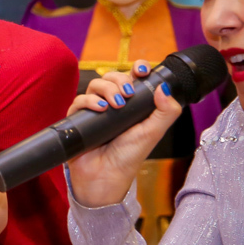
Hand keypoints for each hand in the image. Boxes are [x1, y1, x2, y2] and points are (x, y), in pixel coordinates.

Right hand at [67, 62, 181, 207]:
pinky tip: (100, 109)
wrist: (106, 176)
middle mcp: (113, 104)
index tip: (141, 70)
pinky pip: (79, 100)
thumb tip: (163, 86)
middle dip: (120, 80)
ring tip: (114, 105)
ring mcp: (94, 110)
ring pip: (95, 85)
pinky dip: (89, 100)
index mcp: (133, 105)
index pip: (133, 78)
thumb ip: (166, 111)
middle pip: (112, 77)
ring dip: (106, 89)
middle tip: (127, 94)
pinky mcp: (77, 117)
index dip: (137, 69)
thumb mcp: (153, 132)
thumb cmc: (129, 156)